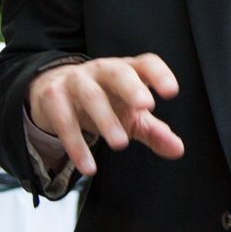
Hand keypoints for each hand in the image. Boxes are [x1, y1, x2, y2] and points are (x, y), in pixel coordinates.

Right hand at [27, 53, 184, 176]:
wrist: (52, 91)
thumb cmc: (103, 101)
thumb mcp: (130, 115)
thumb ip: (154, 131)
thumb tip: (178, 149)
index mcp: (127, 70)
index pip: (146, 64)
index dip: (159, 74)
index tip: (171, 91)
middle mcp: (102, 70)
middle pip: (118, 73)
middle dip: (132, 88)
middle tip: (145, 106)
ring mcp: (76, 81)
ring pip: (91, 96)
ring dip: (106, 120)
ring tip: (120, 144)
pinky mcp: (54, 97)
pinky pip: (65, 121)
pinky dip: (76, 145)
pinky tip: (89, 167)